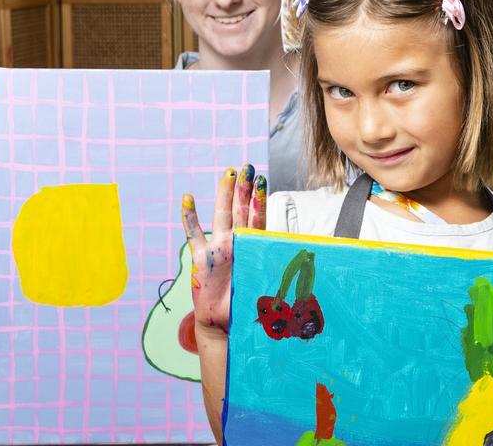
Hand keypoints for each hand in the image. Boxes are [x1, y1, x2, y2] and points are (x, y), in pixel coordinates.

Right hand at [181, 164, 266, 335]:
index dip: (258, 199)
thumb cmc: (247, 307)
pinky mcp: (200, 259)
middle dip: (243, 188)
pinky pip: (193, 234)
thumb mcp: (267, 287)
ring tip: (228, 173)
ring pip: (220, 215)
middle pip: (239, 209)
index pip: (256, 217)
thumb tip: (304, 264)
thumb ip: (279, 272)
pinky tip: (188, 198)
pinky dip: (190, 217)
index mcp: (251, 249)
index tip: (261, 178)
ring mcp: (216, 249)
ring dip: (224, 194)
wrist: (224, 325)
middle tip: (246, 167)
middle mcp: (234, 244)